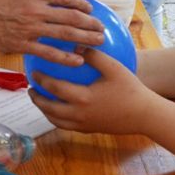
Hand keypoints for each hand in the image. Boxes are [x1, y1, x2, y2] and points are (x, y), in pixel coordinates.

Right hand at [0, 0, 103, 64]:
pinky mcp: (22, 44)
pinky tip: (78, 60)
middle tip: (101, 28)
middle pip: (72, 15)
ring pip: (66, 33)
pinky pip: (49, 52)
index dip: (82, 3)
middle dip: (91, 23)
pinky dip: (66, 57)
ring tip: (98, 42)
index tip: (90, 9)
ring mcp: (30, 27)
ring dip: (85, 38)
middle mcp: (36, 7)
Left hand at [30, 47, 159, 133]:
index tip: (33, 71)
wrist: (144, 115)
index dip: (41, 80)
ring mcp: (83, 125)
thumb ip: (94, 55)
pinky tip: (58, 107)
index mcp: (83, 98)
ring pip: (56, 120)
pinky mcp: (89, 130)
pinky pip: (66, 125)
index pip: (54, 88)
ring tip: (40, 98)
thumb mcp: (113, 67)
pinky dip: (57, 117)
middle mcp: (80, 115)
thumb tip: (76, 44)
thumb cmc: (130, 88)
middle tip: (30, 88)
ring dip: (45, 110)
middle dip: (37, 99)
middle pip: (50, 109)